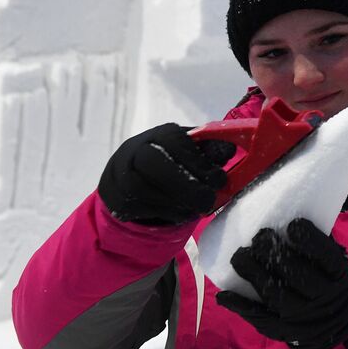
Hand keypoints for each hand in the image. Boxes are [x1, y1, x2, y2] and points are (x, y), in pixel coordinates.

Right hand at [97, 124, 235, 224]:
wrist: (129, 177)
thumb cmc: (172, 162)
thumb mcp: (191, 152)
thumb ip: (210, 150)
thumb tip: (230, 149)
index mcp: (160, 135)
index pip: (175, 142)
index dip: (198, 162)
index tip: (219, 179)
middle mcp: (136, 150)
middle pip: (153, 163)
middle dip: (184, 185)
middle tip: (207, 201)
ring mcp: (122, 175)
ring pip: (143, 189)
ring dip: (176, 203)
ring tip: (196, 208)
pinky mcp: (117, 199)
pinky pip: (139, 208)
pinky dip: (165, 213)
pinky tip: (180, 212)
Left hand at [215, 218, 347, 348]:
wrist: (338, 328)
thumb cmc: (331, 284)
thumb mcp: (336, 266)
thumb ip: (318, 246)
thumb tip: (287, 218)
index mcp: (338, 276)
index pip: (325, 256)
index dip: (309, 239)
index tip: (292, 224)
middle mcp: (321, 297)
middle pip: (296, 274)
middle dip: (274, 253)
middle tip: (260, 236)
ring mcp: (301, 316)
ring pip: (274, 294)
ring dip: (253, 273)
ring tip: (239, 256)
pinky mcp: (283, 330)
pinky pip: (259, 318)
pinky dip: (240, 305)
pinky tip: (224, 294)